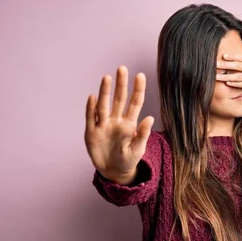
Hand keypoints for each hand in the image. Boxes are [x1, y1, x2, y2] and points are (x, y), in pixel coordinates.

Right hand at [84, 66, 153, 181]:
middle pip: (119, 99)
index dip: (138, 89)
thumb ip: (143, 135)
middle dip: (121, 84)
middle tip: (122, 68)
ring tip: (107, 77)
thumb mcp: (138, 150)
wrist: (114, 172)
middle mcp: (116, 121)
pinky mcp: (92, 133)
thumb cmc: (128, 160)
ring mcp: (103, 125)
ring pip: (104, 105)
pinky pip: (91, 118)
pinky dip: (91, 108)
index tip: (140, 75)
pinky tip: (92, 97)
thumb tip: (150, 118)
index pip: (135, 103)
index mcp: (130, 124)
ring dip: (105, 92)